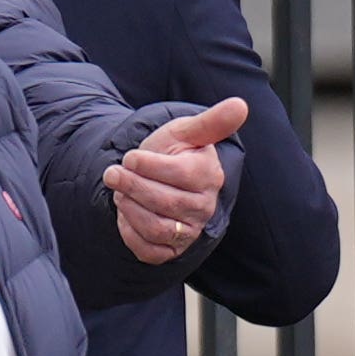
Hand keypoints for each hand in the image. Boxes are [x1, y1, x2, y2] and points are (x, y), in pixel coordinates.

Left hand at [111, 97, 247, 263]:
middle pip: (165, 202)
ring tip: (120, 192)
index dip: (149, 166)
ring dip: (130, 208)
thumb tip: (241, 104)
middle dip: (132, 186)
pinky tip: (126, 213)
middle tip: (113, 173)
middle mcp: (203, 207)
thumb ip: (211, 121)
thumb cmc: (174, 151)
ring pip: (156, 228)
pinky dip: (130, 232)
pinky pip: (148, 251)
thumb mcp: (186, 132)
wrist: (158, 177)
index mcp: (209, 176)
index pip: (179, 174)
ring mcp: (189, 231)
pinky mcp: (171, 250)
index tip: (131, 157)